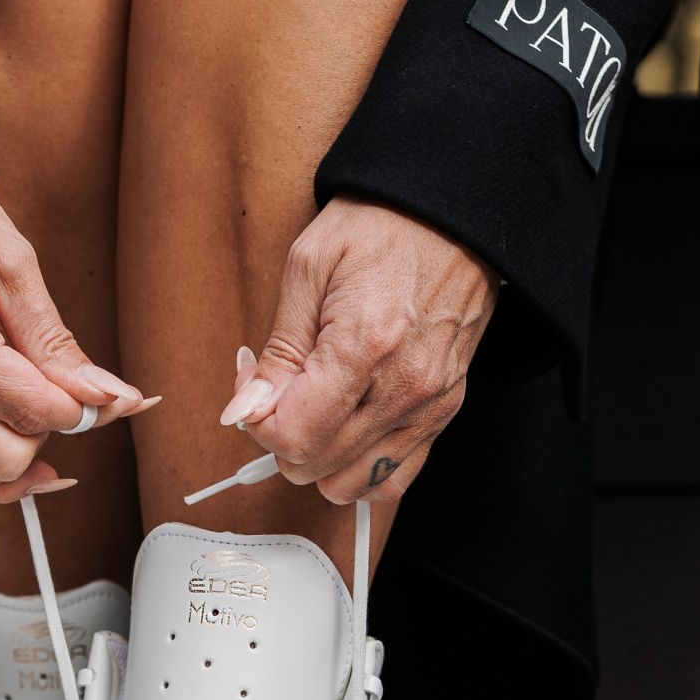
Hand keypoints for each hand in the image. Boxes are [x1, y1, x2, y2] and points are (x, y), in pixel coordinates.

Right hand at [0, 172, 147, 501]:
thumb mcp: (12, 260)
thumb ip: (56, 340)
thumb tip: (104, 396)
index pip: (31, 411)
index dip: (81, 407)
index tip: (101, 389)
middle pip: (3, 459)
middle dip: (48, 434)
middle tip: (67, 396)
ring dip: (20, 456)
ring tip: (41, 413)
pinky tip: (18, 434)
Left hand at [232, 197, 492, 504]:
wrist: (455, 215)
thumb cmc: (384, 226)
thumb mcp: (308, 266)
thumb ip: (276, 351)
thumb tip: (245, 411)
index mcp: (366, 346)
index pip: (294, 437)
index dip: (257, 421)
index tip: (255, 388)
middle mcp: (405, 386)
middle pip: (317, 466)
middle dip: (282, 437)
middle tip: (282, 390)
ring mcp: (430, 404)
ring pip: (353, 484)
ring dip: (320, 459)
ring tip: (315, 411)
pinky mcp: (445, 411)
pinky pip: (395, 478)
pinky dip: (361, 469)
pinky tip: (347, 432)